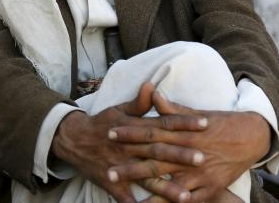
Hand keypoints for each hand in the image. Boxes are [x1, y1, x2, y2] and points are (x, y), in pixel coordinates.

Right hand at [50, 82, 207, 202]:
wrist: (73, 139)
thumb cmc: (103, 123)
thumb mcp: (120, 109)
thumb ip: (139, 102)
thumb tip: (152, 85)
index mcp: (136, 127)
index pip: (164, 123)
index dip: (185, 123)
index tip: (206, 124)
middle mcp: (130, 146)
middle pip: (159, 151)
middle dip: (180, 156)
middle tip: (202, 158)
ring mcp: (121, 165)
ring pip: (146, 177)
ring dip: (166, 187)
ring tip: (186, 196)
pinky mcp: (111, 182)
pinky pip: (125, 196)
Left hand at [108, 90, 270, 202]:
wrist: (254, 137)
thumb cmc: (224, 124)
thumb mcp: (199, 113)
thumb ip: (173, 109)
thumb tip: (153, 94)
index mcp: (186, 132)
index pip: (153, 131)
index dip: (131, 132)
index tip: (111, 132)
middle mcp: (191, 152)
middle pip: (156, 160)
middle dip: (131, 165)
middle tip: (109, 170)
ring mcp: (201, 171)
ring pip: (170, 183)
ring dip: (148, 190)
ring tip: (128, 196)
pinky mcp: (211, 186)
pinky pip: (191, 198)